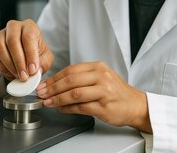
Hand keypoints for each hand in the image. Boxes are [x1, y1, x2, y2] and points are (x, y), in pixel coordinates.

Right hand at [0, 19, 53, 80]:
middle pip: (12, 40)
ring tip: (17, 75)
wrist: (26, 58)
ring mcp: (0, 35)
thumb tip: (35, 70)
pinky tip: (9, 72)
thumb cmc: (37, 54)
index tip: (32, 69)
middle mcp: (14, 27)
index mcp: (29, 26)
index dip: (30, 54)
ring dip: (9, 64)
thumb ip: (43, 64)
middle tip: (24, 76)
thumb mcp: (46, 58)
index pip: (28, 37)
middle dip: (18, 61)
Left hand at [36, 61, 151, 132]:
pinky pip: (81, 107)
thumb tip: (57, 83)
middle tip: (41, 93)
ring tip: (47, 102)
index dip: (55, 77)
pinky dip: (67, 108)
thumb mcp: (101, 77)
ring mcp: (103, 91)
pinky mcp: (103, 106)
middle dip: (52, 88)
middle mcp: (101, 76)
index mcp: (98, 67)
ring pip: (74, 93)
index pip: (71, 69)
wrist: (135, 105)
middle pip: (70, 80)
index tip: (44, 84)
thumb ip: (82, 78)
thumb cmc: (116, 92)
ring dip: (57, 99)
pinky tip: (61, 109)